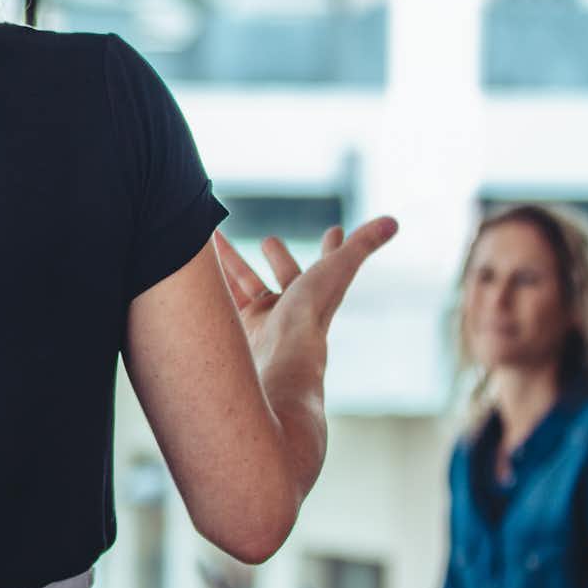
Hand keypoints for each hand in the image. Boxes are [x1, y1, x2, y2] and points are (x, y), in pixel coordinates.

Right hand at [211, 219, 398, 390]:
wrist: (276, 365)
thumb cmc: (308, 317)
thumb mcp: (336, 270)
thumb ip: (361, 245)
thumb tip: (394, 222)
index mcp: (317, 295)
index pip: (329, 265)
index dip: (333, 248)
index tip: (336, 231)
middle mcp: (291, 310)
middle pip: (285, 276)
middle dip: (277, 258)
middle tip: (269, 241)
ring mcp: (261, 322)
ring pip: (245, 285)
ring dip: (231, 264)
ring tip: (213, 244)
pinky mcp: (235, 332)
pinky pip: (222, 303)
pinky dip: (210, 286)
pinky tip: (193, 274)